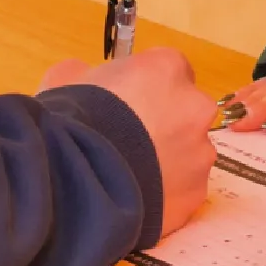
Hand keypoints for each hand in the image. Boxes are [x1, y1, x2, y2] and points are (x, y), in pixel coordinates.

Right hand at [41, 49, 216, 236]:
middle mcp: (195, 107)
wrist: (77, 181)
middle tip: (130, 140)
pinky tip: (136, 196)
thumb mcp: (66, 79)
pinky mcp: (195, 194)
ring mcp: (200, 153)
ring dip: (168, 159)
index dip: (148, 86)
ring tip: (130, 173)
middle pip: (186, 111)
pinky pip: (183, 189)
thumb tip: (86, 78)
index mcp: (167, 69)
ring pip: (189, 153)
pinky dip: (165, 192)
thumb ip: (89, 73)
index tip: (129, 101)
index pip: (169, 68)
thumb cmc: (71, 120)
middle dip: (165, 122)